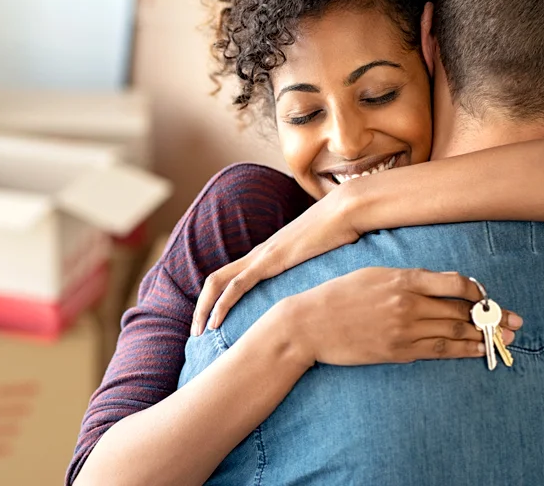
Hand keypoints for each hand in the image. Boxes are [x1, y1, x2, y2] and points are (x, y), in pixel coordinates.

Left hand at [193, 185, 360, 335]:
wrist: (347, 210)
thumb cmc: (341, 233)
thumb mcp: (323, 260)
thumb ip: (314, 273)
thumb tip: (323, 293)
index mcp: (267, 255)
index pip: (230, 278)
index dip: (216, 300)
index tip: (213, 323)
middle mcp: (258, 254)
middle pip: (216, 280)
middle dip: (201, 307)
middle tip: (196, 332)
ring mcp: (262, 256)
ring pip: (218, 282)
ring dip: (204, 308)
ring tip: (199, 332)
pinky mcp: (270, 260)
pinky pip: (237, 284)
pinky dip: (223, 303)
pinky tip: (215, 321)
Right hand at [270, 267, 523, 366]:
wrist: (309, 324)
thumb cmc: (337, 295)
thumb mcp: (371, 274)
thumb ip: (405, 278)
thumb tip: (436, 285)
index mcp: (402, 279)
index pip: (455, 283)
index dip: (477, 291)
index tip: (485, 296)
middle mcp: (408, 303)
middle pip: (462, 310)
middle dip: (492, 316)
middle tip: (515, 321)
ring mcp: (404, 329)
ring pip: (456, 332)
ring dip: (485, 336)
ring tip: (505, 338)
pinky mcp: (398, 351)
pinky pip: (439, 351)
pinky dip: (463, 351)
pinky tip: (479, 351)